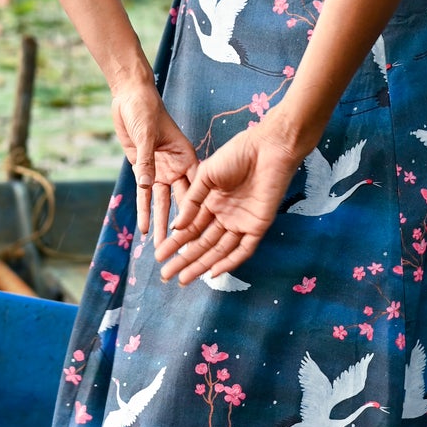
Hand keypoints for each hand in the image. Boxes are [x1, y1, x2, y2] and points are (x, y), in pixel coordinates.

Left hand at [111, 76, 197, 242]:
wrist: (129, 96)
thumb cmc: (144, 109)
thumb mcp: (146, 134)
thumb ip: (147, 162)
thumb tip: (147, 187)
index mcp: (186, 157)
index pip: (195, 188)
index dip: (197, 210)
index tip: (199, 233)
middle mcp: (176, 167)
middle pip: (181, 201)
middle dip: (180, 224)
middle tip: (181, 250)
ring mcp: (160, 170)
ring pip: (162, 202)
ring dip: (160, 223)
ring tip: (161, 247)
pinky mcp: (143, 169)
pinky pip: (144, 194)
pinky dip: (144, 210)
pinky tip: (144, 229)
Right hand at [157, 118, 302, 284]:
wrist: (267, 147)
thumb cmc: (237, 154)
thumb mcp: (206, 175)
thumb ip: (192, 202)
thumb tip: (176, 227)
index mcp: (211, 203)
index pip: (190, 229)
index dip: (175, 243)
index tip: (159, 255)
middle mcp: (225, 216)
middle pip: (202, 244)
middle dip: (184, 260)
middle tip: (165, 275)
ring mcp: (241, 222)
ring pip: (219, 250)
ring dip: (201, 265)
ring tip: (182, 279)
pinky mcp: (258, 226)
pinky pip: (243, 249)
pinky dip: (229, 261)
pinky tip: (213, 272)